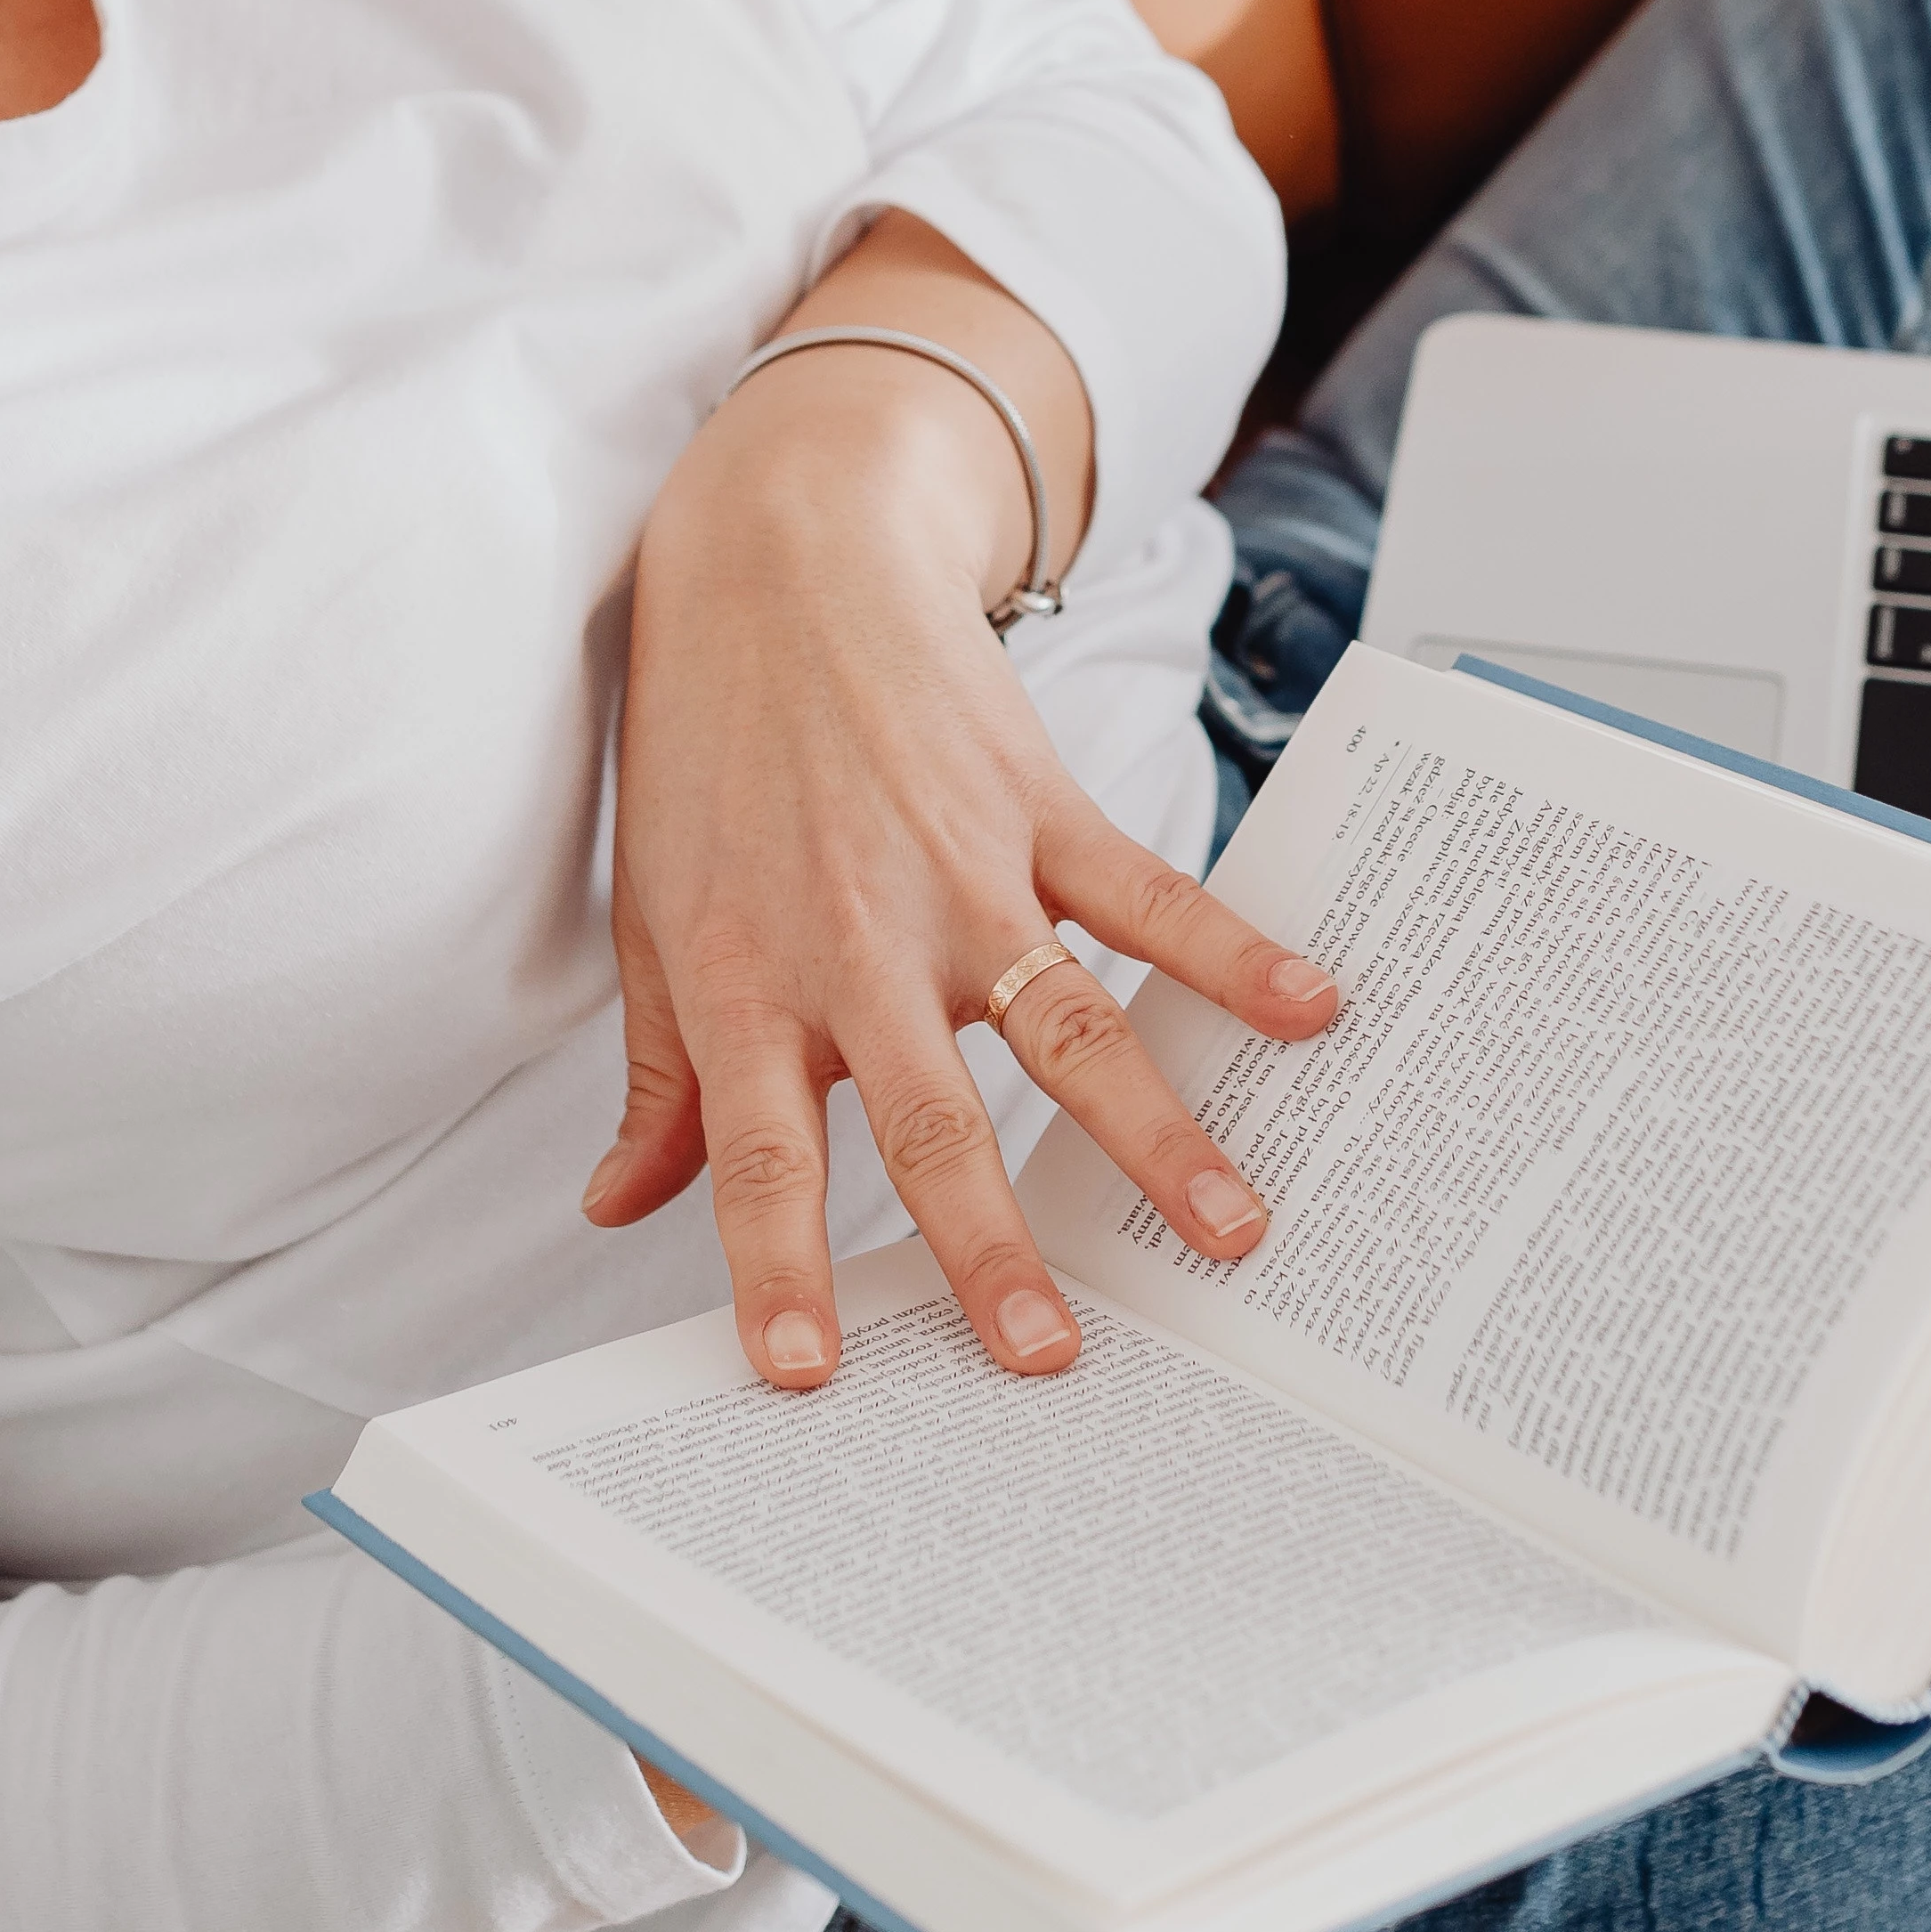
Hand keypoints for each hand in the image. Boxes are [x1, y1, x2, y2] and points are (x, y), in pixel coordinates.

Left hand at [586, 221, 1340, 1385]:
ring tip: (1229, 1231)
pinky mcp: (1037, 806)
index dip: (776, 1262)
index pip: (759, 1155)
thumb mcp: (652, 917)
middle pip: (931, 1118)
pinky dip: (1233, 953)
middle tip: (1049, 1356)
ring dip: (1154, 1132)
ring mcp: (959, 873)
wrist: (780, 559)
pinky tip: (1312, 1010)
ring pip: (1065, 1028)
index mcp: (746, 979)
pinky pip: (1146, 895)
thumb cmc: (707, 752)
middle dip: (992, 1245)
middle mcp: (854, 940)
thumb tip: (618, 1208)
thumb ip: (660, 1079)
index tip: (805, 1372)